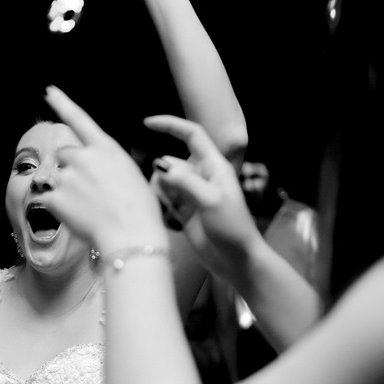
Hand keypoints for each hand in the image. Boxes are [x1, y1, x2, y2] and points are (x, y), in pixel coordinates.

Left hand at [40, 86, 168, 252]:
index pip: (80, 119)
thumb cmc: (139, 209)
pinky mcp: (56, 198)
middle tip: (88, 190)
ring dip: (67, 190)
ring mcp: (68, 177)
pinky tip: (77, 217)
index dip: (62, 103)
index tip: (48, 91)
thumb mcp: (130, 174)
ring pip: (58, 178)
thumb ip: (107, 163)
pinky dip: (58, 209)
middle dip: (71, 168)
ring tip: (88, 208)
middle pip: (65, 154)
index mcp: (106, 148)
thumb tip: (94, 168)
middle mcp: (84, 157)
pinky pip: (49, 200)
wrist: (132, 235)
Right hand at [144, 115, 263, 279]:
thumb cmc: (232, 227)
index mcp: (214, 166)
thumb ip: (185, 181)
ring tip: (169, 207)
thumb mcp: (211, 200)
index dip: (170, 125)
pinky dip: (160, 201)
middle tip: (170, 196)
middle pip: (172, 161)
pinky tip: (165, 213)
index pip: (192, 135)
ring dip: (159, 188)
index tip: (147, 123)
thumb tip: (160, 166)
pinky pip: (164, 197)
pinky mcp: (183, 211)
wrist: (236, 260)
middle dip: (162, 171)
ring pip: (164, 180)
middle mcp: (201, 176)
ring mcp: (191, 194)